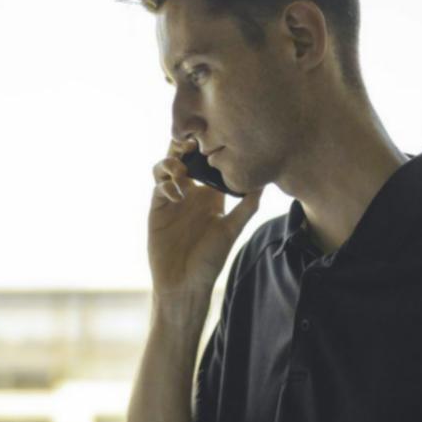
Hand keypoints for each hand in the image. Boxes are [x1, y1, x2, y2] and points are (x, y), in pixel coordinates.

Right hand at [149, 138, 262, 298]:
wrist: (184, 283)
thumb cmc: (210, 260)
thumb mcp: (232, 230)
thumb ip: (247, 206)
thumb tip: (264, 182)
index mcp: (210, 195)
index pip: (208, 163)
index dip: (208, 147)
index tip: (214, 138)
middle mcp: (190, 193)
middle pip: (183, 158)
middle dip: (184, 145)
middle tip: (192, 142)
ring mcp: (172, 199)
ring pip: (166, 167)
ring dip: (171, 161)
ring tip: (181, 168)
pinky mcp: (157, 208)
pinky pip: (158, 186)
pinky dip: (166, 183)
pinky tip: (177, 192)